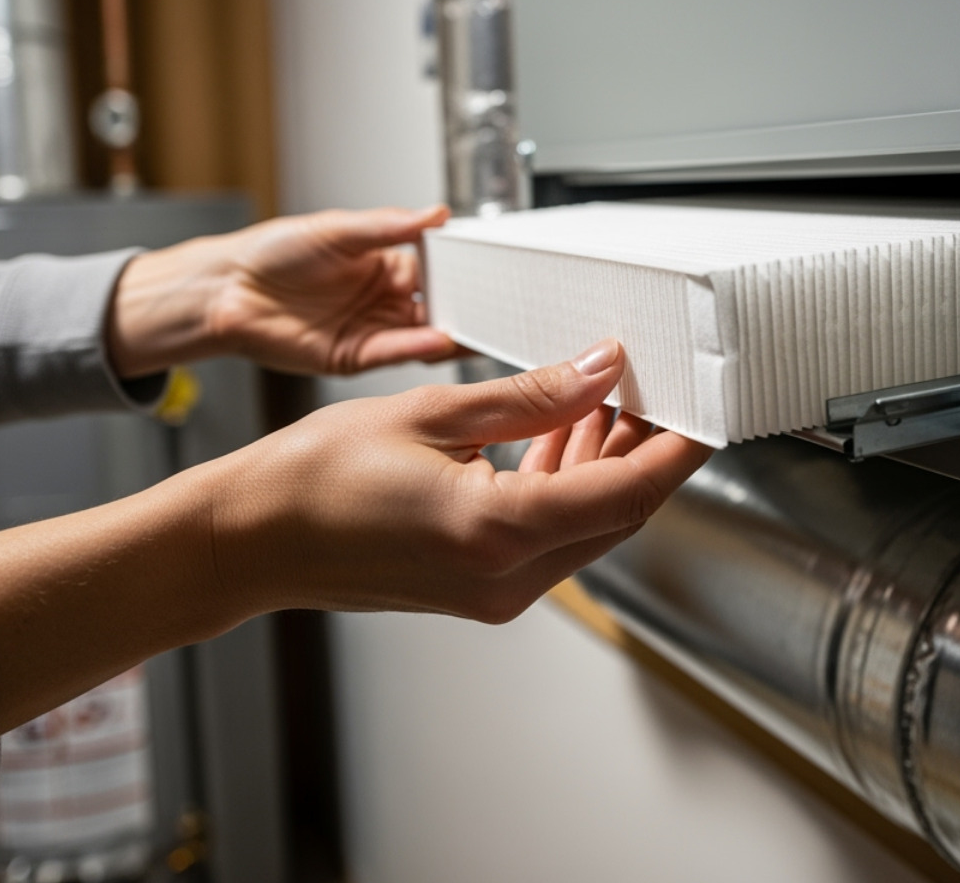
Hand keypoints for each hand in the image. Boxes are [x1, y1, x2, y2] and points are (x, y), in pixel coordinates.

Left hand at [107, 206, 457, 377]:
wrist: (227, 290)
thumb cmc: (274, 252)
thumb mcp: (337, 229)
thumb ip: (389, 226)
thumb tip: (435, 214)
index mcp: (388, 262)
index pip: (440, 268)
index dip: (465, 270)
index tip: (491, 268)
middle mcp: (386, 298)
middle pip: (441, 305)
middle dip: (469, 306)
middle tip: (499, 304)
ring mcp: (374, 329)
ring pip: (426, 335)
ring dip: (452, 332)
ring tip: (479, 327)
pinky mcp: (356, 357)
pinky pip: (395, 353)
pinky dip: (419, 348)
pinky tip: (439, 339)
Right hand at [199, 338, 711, 622]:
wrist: (254, 540)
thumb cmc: (314, 480)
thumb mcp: (433, 413)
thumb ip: (531, 395)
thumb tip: (600, 367)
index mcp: (498, 532)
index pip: (627, 493)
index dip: (677, 449)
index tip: (705, 411)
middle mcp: (505, 577)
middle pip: (616, 512)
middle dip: (645, 448)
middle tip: (652, 385)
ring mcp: (494, 592)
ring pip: (585, 524)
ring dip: (603, 463)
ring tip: (601, 395)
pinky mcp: (480, 588)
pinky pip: (548, 536)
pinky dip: (564, 486)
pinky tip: (558, 434)